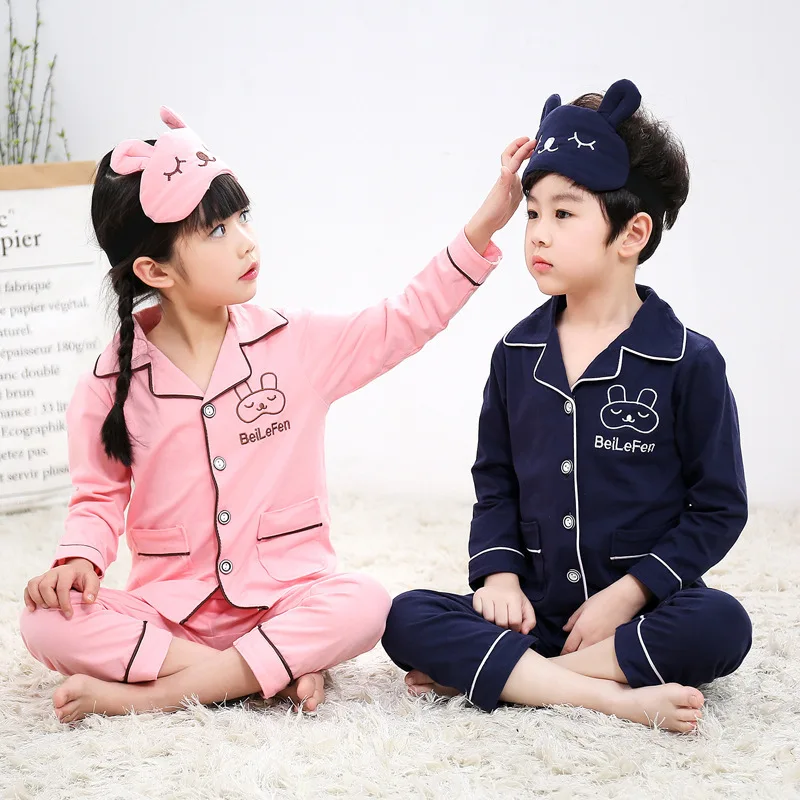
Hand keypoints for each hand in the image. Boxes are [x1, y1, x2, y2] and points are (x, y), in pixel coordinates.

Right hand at [24, 558, 99, 618]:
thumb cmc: (84, 578)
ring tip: (47, 608)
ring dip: (38, 599)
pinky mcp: (39, 581)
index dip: (64, 603)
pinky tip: (33, 609)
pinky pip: (28, 588)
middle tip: (58, 608)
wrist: (77, 570)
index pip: (62, 588)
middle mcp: (54, 572)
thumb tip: (88, 601)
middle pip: (45, 586)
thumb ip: (92, 590)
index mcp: (68, 572)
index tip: (69, 614)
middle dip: (51, 601)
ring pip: (33, 585)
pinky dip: (28, 599)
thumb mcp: (92, 581)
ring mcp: (44, 575)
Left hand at [464, 136, 537, 253]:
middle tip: (534, 141)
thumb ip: (503, 182)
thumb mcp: (500, 196)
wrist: (488, 223)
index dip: (522, 148)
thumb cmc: (492, 211)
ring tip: (535, 152)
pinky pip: (522, 177)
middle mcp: (508, 178)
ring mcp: (511, 185)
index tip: (532, 141)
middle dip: (522, 147)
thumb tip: (505, 168)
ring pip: (518, 166)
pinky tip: (533, 172)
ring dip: (525, 157)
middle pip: (514, 157)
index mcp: (506, 177)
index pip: (514, 157)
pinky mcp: (514, 193)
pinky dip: (527, 170)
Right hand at [473, 572, 535, 633]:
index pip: (514, 621)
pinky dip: (483, 615)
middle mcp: (499, 595)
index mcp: (513, 598)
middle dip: (504, 626)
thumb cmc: (514, 598)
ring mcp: (487, 594)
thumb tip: (524, 632)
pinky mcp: (477, 595)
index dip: (516, 628)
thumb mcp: (526, 607)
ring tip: (497, 617)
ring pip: (489, 619)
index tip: (515, 625)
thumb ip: (530, 621)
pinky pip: (478, 613)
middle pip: (501, 622)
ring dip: (493, 622)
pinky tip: (488, 611)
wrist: (501, 581)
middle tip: (506, 622)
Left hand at [561, 575, 650, 653]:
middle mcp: (590, 639)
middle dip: (573, 658)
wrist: (624, 600)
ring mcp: (602, 643)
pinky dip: (596, 656)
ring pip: (590, 657)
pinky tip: (595, 654)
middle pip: (578, 655)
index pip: (569, 647)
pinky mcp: (612, 644)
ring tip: (582, 657)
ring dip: (585, 658)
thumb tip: (565, 629)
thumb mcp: (584, 606)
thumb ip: (572, 620)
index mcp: (581, 628)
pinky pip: (600, 654)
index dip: (564, 653)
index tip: (562, 656)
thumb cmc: (603, 600)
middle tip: (570, 658)